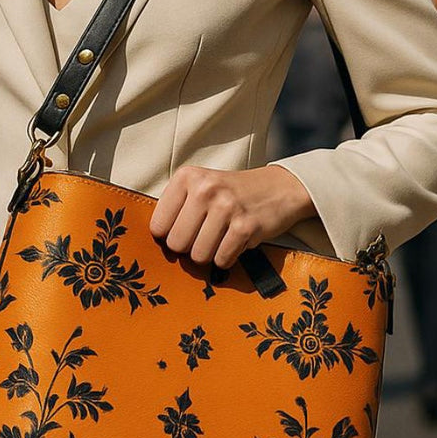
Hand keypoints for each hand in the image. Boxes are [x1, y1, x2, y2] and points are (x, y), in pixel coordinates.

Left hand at [149, 164, 316, 269]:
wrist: (280, 187)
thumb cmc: (232, 193)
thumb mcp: (200, 186)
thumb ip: (176, 208)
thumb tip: (156, 242)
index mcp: (187, 177)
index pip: (158, 226)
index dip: (170, 235)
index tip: (185, 229)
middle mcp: (205, 189)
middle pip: (176, 244)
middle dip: (190, 247)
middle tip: (206, 235)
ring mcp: (226, 207)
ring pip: (198, 256)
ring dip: (210, 254)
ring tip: (221, 237)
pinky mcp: (246, 227)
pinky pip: (222, 260)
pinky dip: (228, 257)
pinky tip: (235, 241)